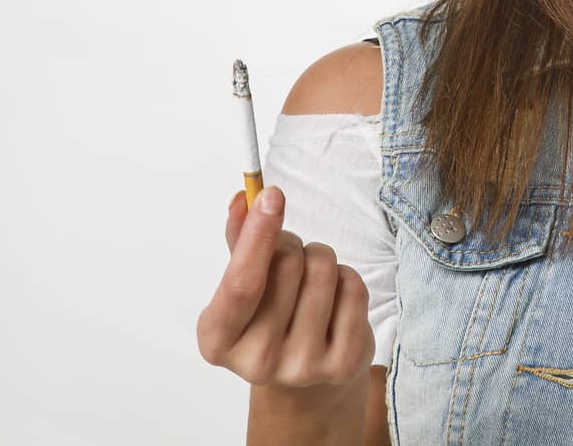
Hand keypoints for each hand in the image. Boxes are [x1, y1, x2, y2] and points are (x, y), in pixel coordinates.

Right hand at [196, 186, 375, 393]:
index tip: (271, 195)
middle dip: (293, 245)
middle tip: (291, 257)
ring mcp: (302, 368)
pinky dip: (347, 278)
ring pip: (324, 271)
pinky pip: (354, 288)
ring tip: (313, 279)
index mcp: (218, 340)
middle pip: (288, 265)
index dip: (257, 235)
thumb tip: (242, 199)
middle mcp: (256, 362)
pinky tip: (334, 299)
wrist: (307, 377)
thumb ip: (239, 240)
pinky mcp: (343, 364)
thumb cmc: (269, 315)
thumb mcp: (245, 284)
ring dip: (322, 258)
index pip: (241, 282)